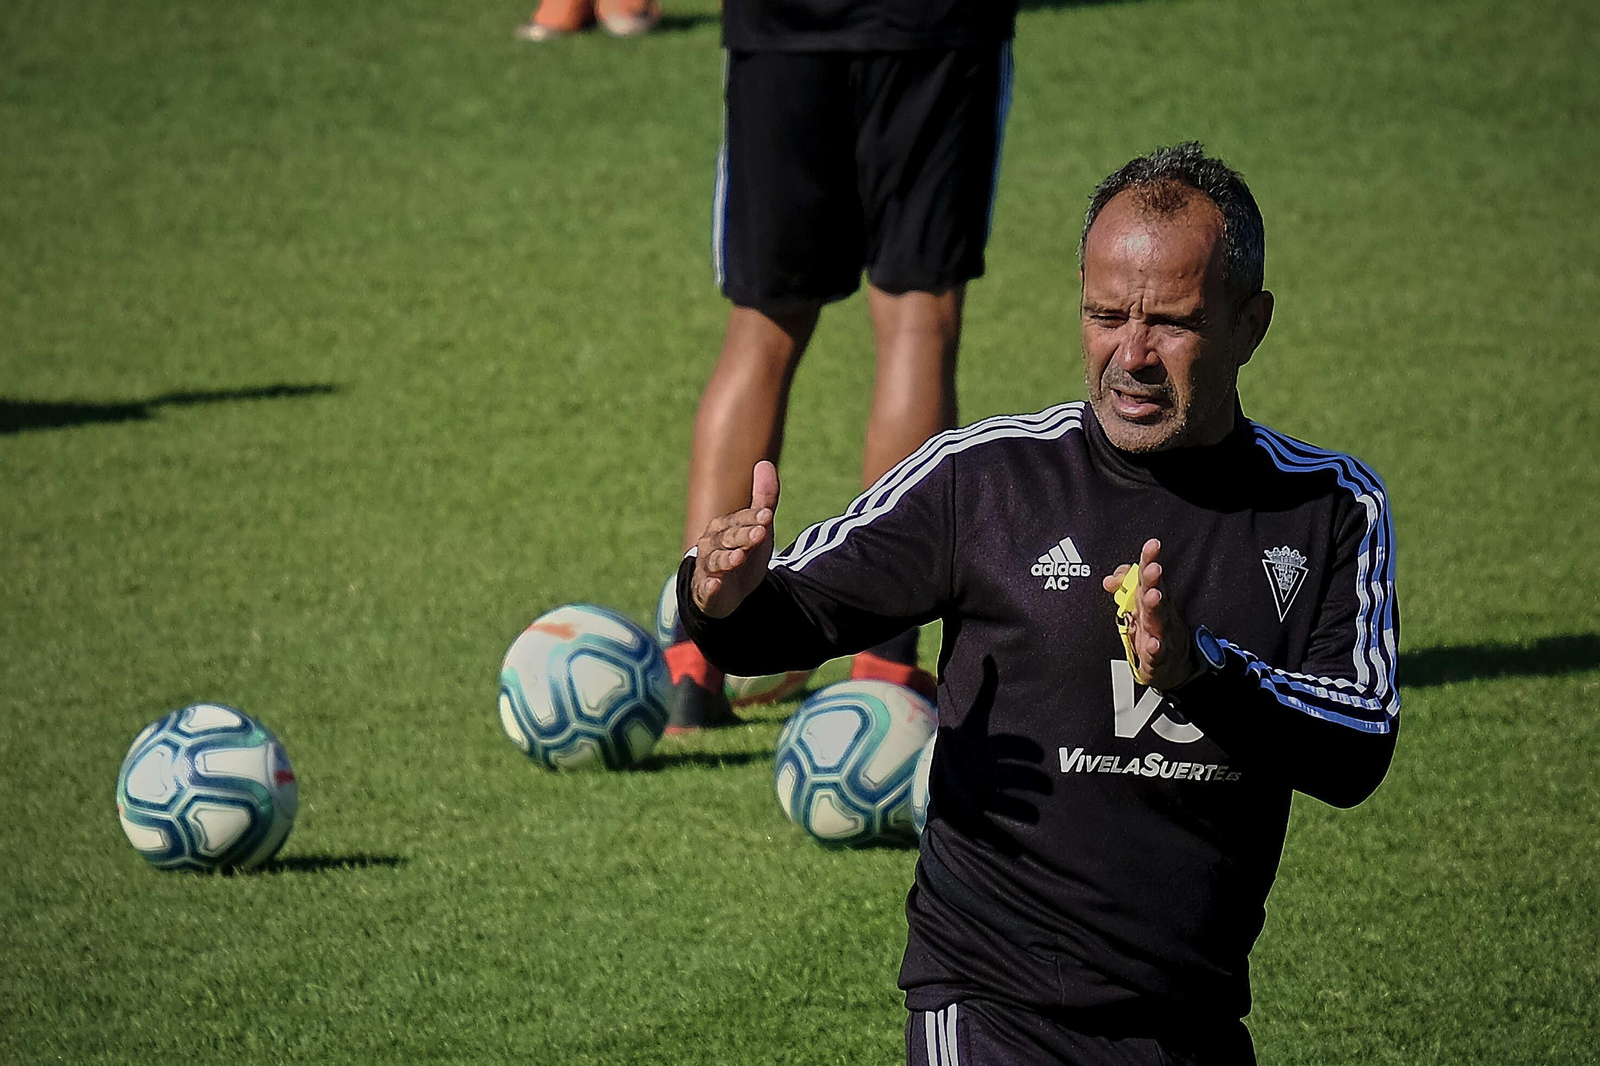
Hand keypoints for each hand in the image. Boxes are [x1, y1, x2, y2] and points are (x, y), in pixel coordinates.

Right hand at [692, 460, 779, 617]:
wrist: (728, 592)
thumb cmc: (742, 553)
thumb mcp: (757, 528)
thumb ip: (763, 500)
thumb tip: (764, 463)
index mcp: (724, 527)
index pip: (739, 520)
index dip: (753, 518)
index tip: (768, 516)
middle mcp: (711, 544)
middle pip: (729, 538)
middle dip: (743, 537)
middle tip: (760, 533)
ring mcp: (707, 568)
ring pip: (716, 562)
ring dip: (726, 560)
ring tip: (738, 558)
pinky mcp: (705, 590)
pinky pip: (705, 588)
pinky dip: (709, 587)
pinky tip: (713, 586)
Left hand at [1103, 538, 1194, 691]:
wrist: (1172, 665)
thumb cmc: (1153, 628)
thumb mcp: (1138, 604)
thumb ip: (1124, 585)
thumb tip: (1110, 579)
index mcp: (1153, 598)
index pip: (1149, 576)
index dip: (1150, 559)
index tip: (1152, 544)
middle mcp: (1160, 614)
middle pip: (1155, 593)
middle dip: (1153, 581)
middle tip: (1152, 568)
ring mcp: (1162, 635)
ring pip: (1158, 620)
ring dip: (1156, 608)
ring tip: (1154, 597)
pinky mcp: (1159, 658)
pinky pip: (1157, 653)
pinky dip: (1156, 648)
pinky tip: (1154, 644)